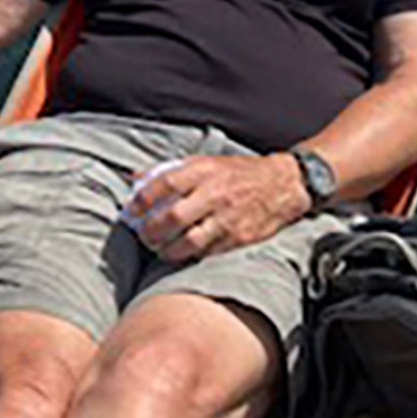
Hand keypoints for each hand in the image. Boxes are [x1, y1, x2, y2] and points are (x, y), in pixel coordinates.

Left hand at [125, 153, 310, 262]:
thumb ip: (171, 170)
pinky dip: (190, 255)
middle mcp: (213, 193)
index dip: (143, 199)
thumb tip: (134, 177)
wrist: (284, 184)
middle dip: (151, 231)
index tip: (132, 209)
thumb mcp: (206, 162)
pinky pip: (207, 252)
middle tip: (144, 235)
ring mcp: (226, 218)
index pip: (164, 184)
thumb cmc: (239, 172)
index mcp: (203, 171)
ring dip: (166, 249)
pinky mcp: (237, 237)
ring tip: (159, 249)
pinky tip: (181, 254)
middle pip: (172, 217)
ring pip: (188, 241)